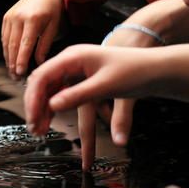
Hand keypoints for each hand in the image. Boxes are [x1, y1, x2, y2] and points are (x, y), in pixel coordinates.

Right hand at [1, 0, 62, 79]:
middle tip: (15, 78)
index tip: (20, 73)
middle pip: (13, 45)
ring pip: (6, 42)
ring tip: (12, 72)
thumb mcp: (54, 26)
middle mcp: (18, 17)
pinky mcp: (6, 17)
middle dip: (13, 63)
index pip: (25, 44)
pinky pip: (4, 37)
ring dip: (8, 59)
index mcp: (32, 19)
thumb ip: (45, 44)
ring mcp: (10, 16)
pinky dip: (6, 49)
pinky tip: (10, 59)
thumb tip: (39, 62)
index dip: (21, 60)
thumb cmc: (52, 10)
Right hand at [24, 45, 162, 133]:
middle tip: (35, 129)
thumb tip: (52, 106)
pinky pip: (61, 94)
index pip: (42, 76)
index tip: (34, 120)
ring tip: (39, 131)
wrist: (155, 68)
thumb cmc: (134, 71)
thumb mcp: (106, 85)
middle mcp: (70, 61)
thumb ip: (78, 95)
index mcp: (73, 57)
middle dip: (36, 106)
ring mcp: (75, 70)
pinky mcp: (81, 79)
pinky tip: (50, 122)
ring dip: (43, 109)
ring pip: (50, 90)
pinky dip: (54, 108)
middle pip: (42, 84)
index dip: (34, 99)